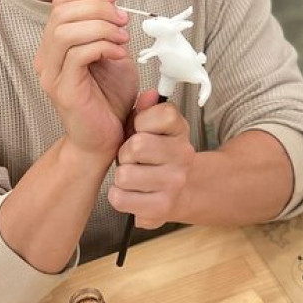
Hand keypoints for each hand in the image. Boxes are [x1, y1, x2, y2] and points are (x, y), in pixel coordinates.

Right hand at [34, 0, 136, 160]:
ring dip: (101, 28)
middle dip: (97, 9)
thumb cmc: (109, 99)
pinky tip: (118, 55)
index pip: (60, 3)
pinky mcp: (63, 90)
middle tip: (122, 21)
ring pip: (66, 31)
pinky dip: (102, 47)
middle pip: (62, 12)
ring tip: (122, 39)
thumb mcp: (112, 55)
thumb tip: (114, 6)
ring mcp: (51, 74)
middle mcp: (46, 57)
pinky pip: (77, 55)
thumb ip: (108, 31)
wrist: (105, 140)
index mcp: (55, 45)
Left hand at [109, 90, 195, 228]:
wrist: (179, 192)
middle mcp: (183, 155)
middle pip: (137, 146)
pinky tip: (131, 193)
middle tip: (132, 158)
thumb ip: (145, 109)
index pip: (163, 115)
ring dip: (121, 177)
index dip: (141, 121)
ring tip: (132, 176)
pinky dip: (119, 197)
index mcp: (180, 130)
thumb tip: (149, 94)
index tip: (141, 130)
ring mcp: (175, 183)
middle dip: (125, 153)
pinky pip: (120, 199)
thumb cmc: (155, 155)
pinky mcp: (162, 207)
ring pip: (125, 175)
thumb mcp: (149, 127)